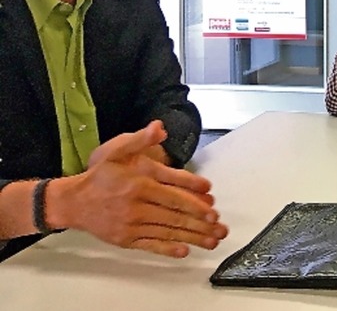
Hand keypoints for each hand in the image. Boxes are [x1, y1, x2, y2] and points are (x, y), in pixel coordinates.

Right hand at [49, 121, 228, 257]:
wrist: (74, 202)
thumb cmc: (101, 175)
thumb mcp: (118, 150)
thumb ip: (141, 139)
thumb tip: (160, 126)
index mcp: (140, 180)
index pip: (173, 187)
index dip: (194, 193)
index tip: (211, 197)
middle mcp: (138, 202)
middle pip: (175, 211)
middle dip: (201, 219)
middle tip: (220, 225)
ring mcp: (132, 223)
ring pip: (168, 229)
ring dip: (193, 236)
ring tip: (213, 240)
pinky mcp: (126, 238)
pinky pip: (151, 244)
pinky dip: (168, 249)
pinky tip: (185, 251)